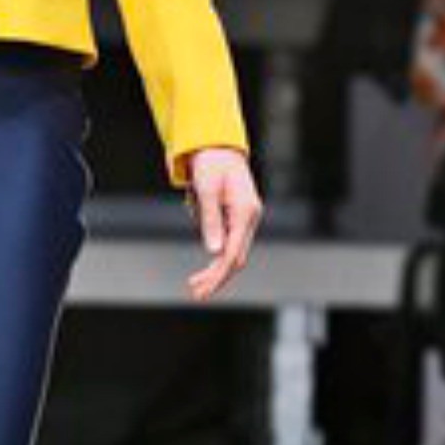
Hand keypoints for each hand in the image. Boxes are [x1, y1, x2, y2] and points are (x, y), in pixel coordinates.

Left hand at [181, 148, 261, 301]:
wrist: (220, 149)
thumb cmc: (211, 165)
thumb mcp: (207, 189)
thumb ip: (211, 220)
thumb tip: (213, 252)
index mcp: (245, 212)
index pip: (233, 253)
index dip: (218, 274)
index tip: (202, 289)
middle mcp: (250, 218)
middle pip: (236, 258)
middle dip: (217, 278)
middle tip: (196, 294)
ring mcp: (247, 220)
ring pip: (234, 254)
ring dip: (215, 271)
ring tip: (194, 285)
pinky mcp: (239, 220)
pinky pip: (230, 244)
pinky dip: (217, 258)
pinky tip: (204, 269)